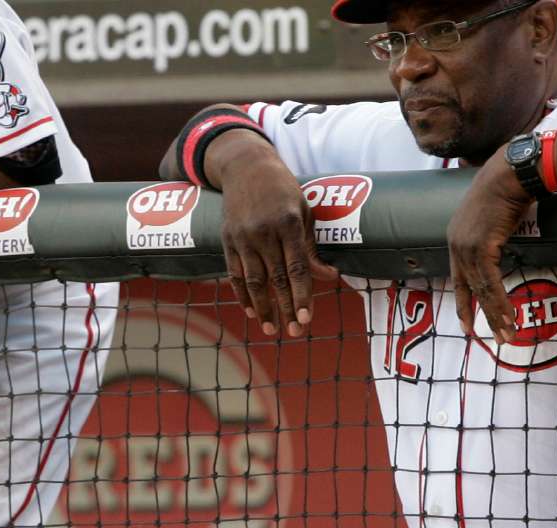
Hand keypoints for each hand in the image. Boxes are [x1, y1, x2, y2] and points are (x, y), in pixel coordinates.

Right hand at [220, 158, 337, 336]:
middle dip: (287, 308)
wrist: (245, 166)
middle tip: (295, 332)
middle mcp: (263, 232)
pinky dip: (242, 295)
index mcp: (288, 223)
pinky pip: (234, 273)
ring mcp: (242, 237)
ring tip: (272, 328)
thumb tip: (329, 276)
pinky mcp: (227, 239)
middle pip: (276, 279)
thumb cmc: (282, 189)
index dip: (303, 295)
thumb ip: (311, 247)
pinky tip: (251, 312)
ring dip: (263, 308)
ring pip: (253, 281)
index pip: (297, 268)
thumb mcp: (303, 211)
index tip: (307, 318)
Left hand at [446, 143, 534, 344]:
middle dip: (482, 316)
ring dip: (496, 314)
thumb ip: (490, 234)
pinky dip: (500, 302)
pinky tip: (510, 317)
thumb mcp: (492, 216)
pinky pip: (491, 283)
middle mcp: (456, 245)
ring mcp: (466, 246)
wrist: (509, 173)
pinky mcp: (481, 247)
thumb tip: (500, 242)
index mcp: (456, 239)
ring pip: (481, 290)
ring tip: (508, 334)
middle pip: (470, 289)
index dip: (464, 303)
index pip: (459, 278)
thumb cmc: (506, 189)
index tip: (466, 324)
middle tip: (495, 337)